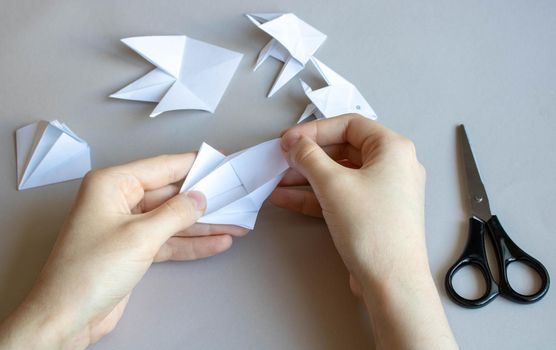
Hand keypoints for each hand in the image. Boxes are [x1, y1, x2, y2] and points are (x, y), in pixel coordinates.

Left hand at [0, 154, 246, 348]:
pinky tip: (217, 242)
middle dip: (204, 200)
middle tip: (235, 197)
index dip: (194, 164)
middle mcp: (119, 201)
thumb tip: (201, 197)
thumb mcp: (140, 236)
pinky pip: (169, 241)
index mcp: (112, 185)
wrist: (67, 317)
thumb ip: (176, 213)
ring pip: (173, 219)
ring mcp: (127, 226)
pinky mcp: (134, 250)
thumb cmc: (89, 271)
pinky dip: (192, 243)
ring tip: (236, 224)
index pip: (162, 167)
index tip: (221, 161)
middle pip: (171, 195)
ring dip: (204, 225)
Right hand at [270, 115, 456, 348]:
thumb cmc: (371, 228)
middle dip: (307, 156)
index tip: (288, 139)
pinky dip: (315, 196)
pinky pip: (340, 196)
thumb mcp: (333, 184)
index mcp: (392, 149)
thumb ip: (309, 157)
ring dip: (306, 177)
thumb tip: (295, 144)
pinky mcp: (372, 213)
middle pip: (342, 149)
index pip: (349, 124)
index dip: (314, 130)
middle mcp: (392, 166)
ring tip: (276, 180)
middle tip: (281, 159)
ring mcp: (382, 191)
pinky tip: (286, 197)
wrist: (390, 281)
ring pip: (338, 175)